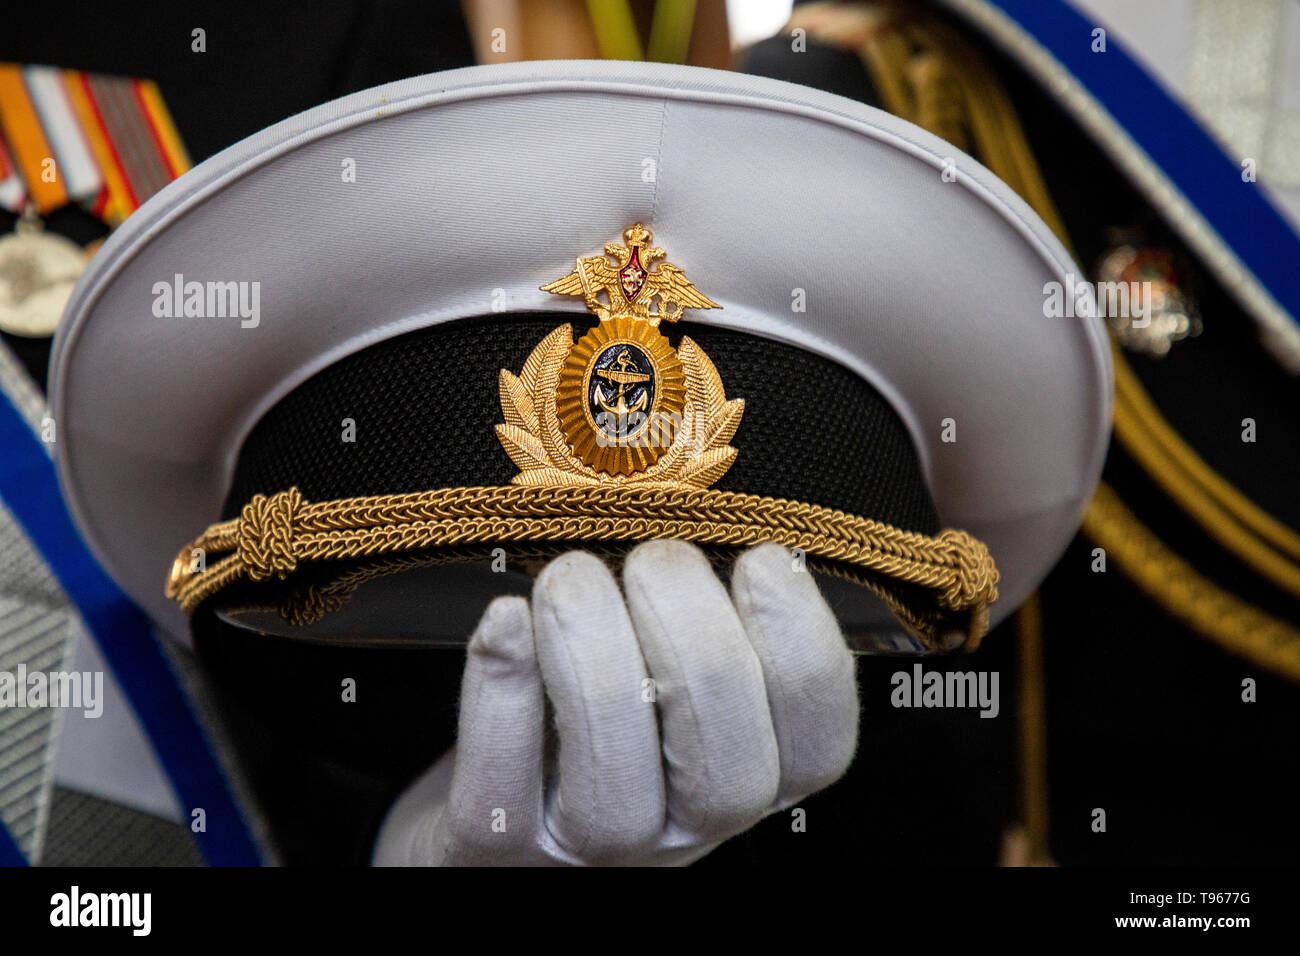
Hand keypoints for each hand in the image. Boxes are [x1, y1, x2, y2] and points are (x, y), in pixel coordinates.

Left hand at [372, 540, 858, 865]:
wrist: (495, 809)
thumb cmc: (602, 705)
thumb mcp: (673, 664)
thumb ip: (700, 610)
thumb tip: (697, 517)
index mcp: (751, 776)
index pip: (819, 746)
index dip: (801, 647)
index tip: (759, 560)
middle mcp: (685, 832)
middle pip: (726, 771)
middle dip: (693, 639)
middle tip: (654, 558)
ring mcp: (590, 853)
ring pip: (615, 786)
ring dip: (594, 655)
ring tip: (571, 574)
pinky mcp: (494, 850)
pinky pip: (501, 790)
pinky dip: (503, 692)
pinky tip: (506, 618)